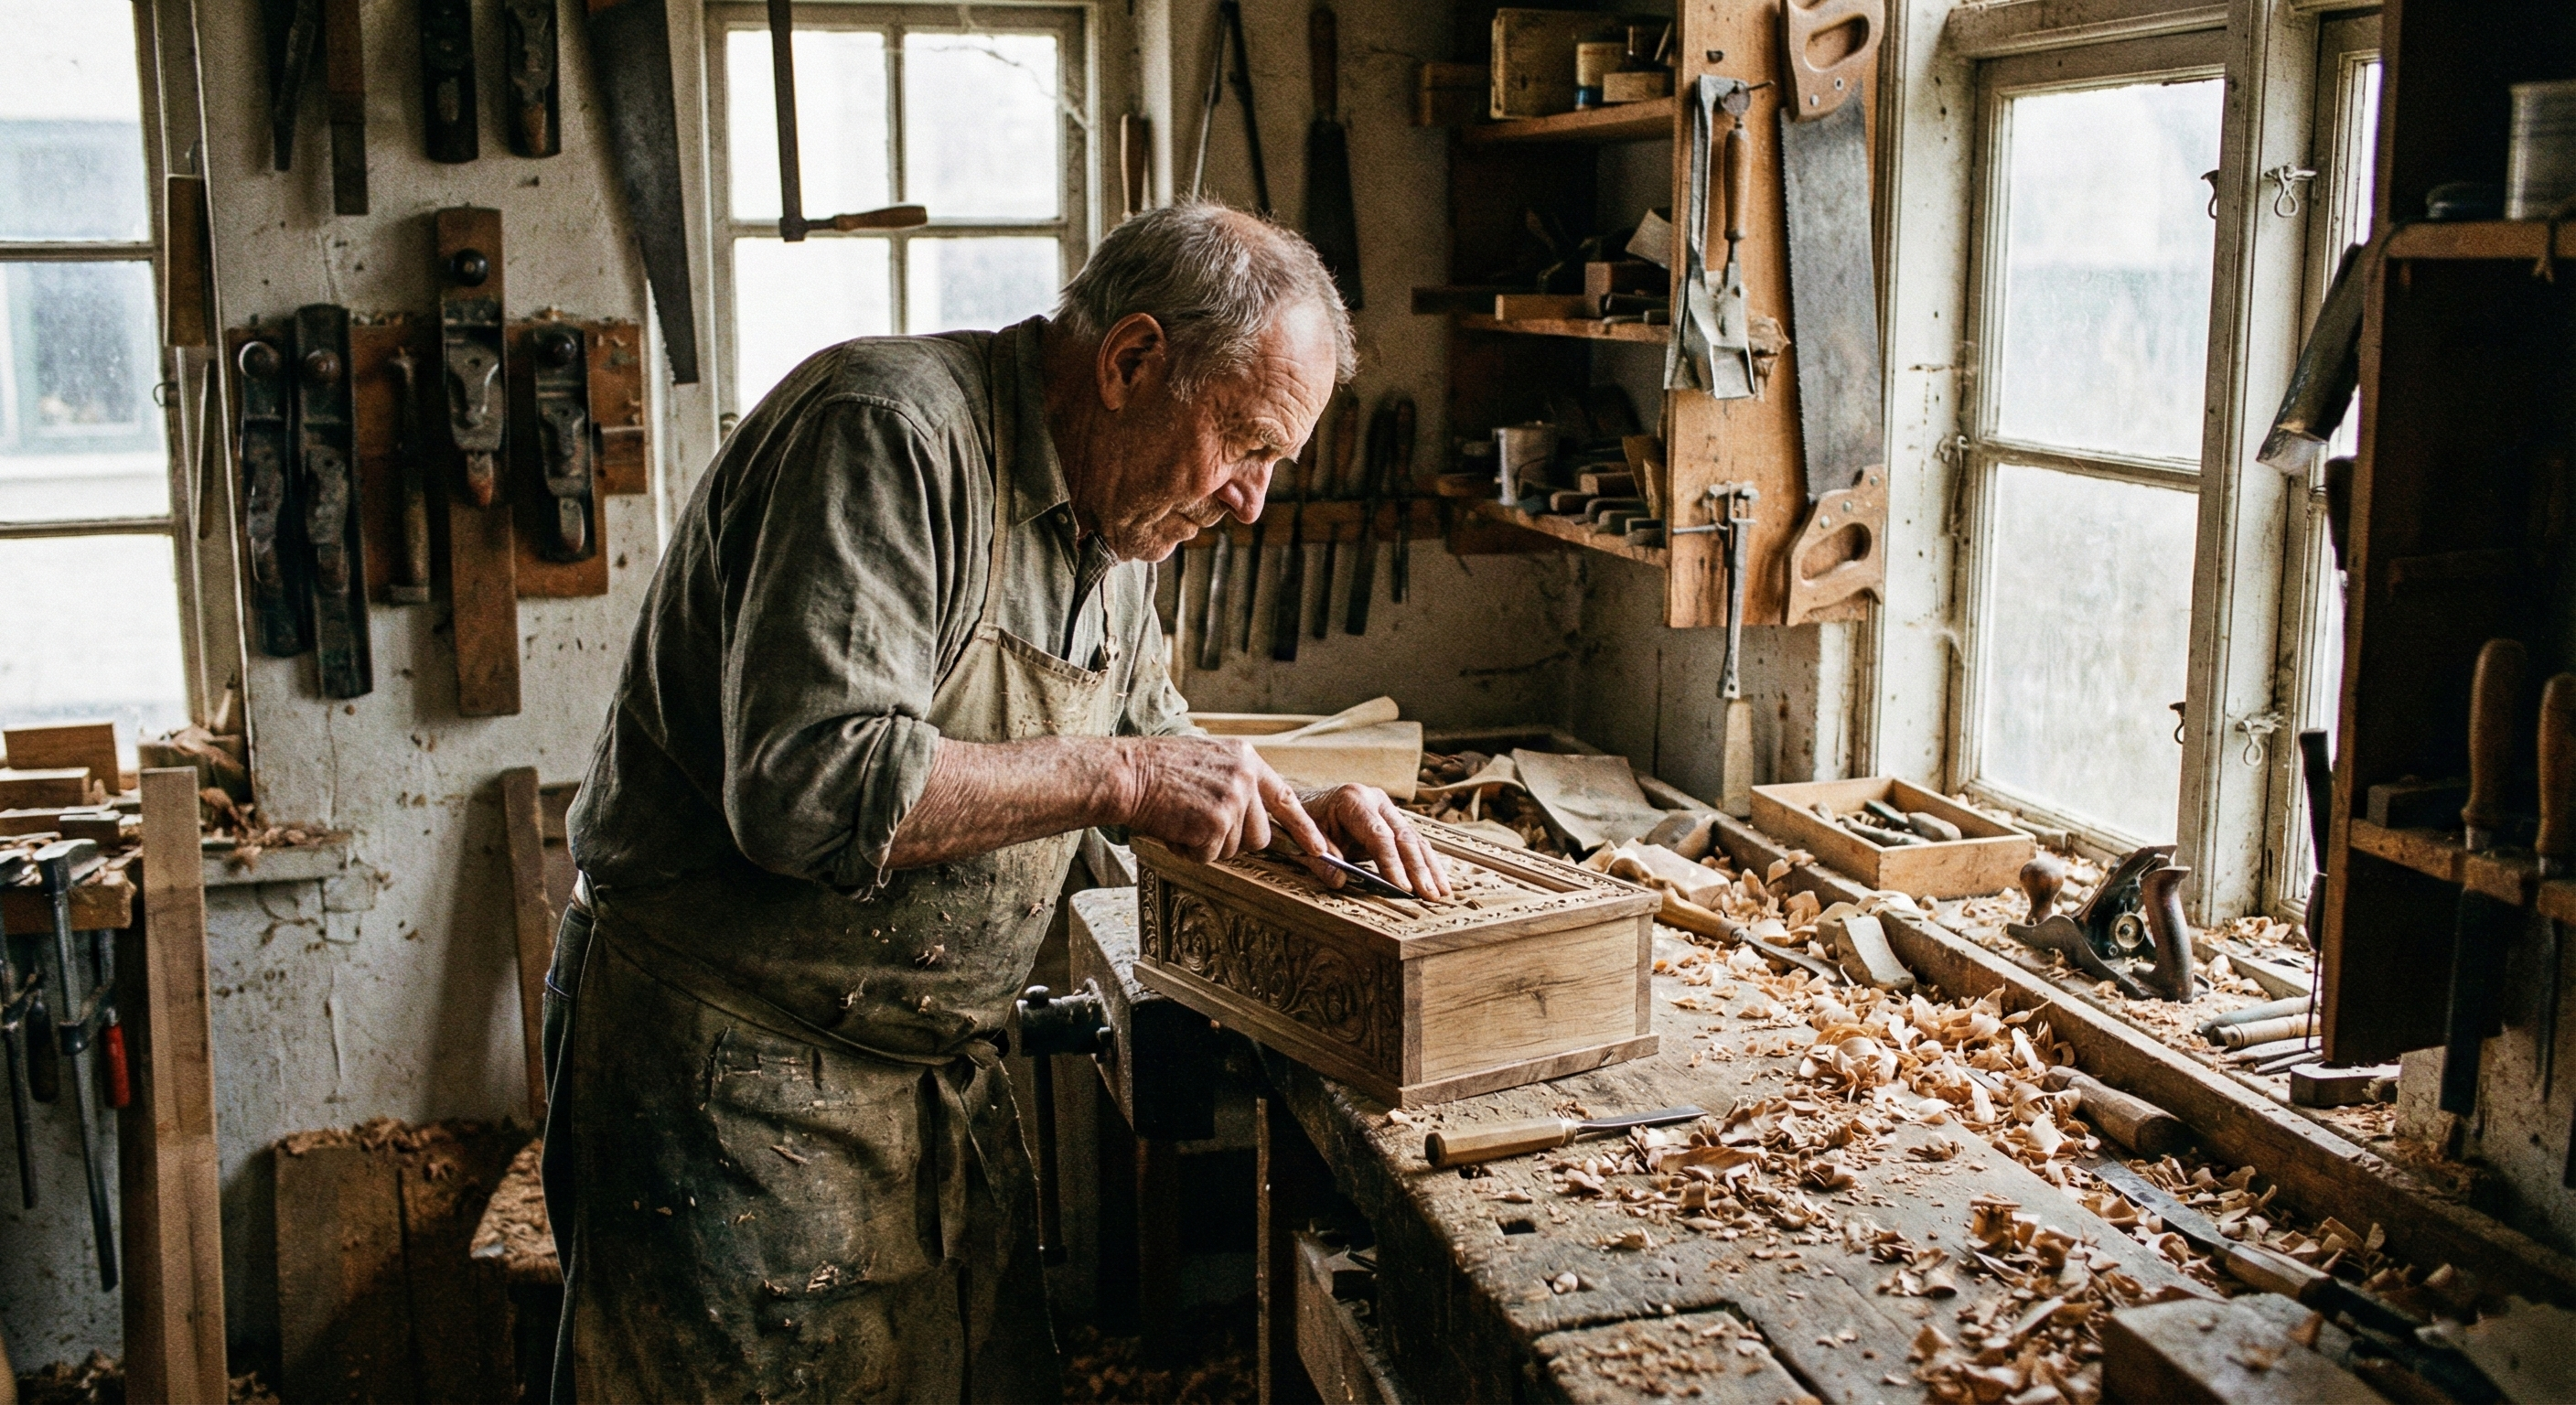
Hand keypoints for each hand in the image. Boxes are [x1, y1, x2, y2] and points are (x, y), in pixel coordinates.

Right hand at [1117, 737, 1333, 865]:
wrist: (1127, 774)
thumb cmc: (1158, 771)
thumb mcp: (1209, 760)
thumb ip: (1237, 782)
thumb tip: (1258, 822)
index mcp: (1246, 759)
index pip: (1285, 799)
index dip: (1304, 829)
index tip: (1320, 849)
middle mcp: (1245, 776)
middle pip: (1260, 835)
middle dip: (1233, 841)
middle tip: (1199, 823)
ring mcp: (1232, 799)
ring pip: (1235, 849)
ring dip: (1207, 845)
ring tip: (1182, 819)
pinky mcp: (1215, 822)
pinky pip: (1209, 856)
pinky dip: (1189, 850)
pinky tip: (1173, 827)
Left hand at [1300, 784, 1451, 898]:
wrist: (1298, 805)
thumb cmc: (1300, 824)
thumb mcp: (1301, 842)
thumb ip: (1319, 861)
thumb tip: (1339, 881)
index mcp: (1352, 799)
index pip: (1378, 834)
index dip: (1392, 862)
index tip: (1402, 887)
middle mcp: (1374, 800)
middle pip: (1403, 836)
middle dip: (1418, 869)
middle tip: (1430, 896)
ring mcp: (1386, 809)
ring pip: (1414, 839)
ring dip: (1429, 868)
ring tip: (1442, 894)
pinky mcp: (1392, 821)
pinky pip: (1413, 843)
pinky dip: (1425, 864)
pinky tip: (1437, 883)